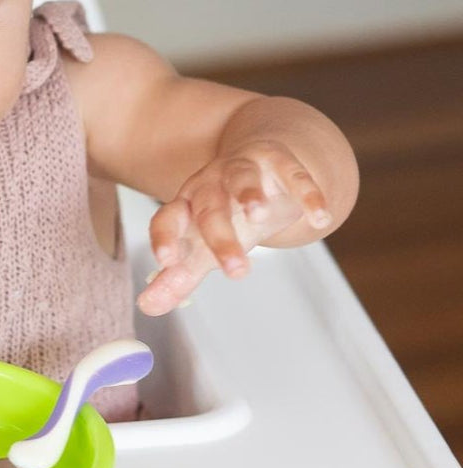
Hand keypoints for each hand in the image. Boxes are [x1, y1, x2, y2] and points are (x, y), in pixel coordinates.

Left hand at [136, 141, 333, 315]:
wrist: (258, 165)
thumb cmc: (225, 214)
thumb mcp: (202, 244)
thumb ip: (178, 276)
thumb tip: (147, 306)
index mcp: (186, 205)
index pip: (167, 219)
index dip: (164, 238)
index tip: (166, 263)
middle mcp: (209, 183)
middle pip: (210, 208)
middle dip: (221, 237)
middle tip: (236, 271)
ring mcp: (244, 167)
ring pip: (242, 177)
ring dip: (249, 193)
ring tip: (257, 214)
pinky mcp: (280, 161)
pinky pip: (294, 174)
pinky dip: (308, 194)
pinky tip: (320, 218)